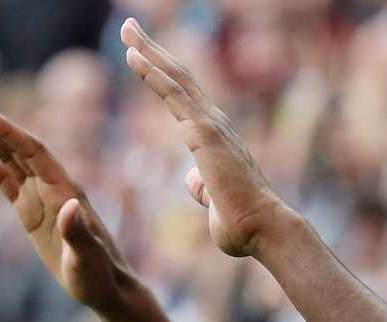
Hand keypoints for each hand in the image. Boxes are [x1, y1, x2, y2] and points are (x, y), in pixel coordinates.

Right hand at [0, 99, 134, 310]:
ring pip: (8, 159)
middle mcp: (52, 187)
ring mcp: (39, 197)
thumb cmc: (98, 275)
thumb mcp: (86, 257)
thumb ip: (77, 233)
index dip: (10, 133)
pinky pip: (4, 181)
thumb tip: (71, 206)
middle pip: (16, 148)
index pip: (34, 153)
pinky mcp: (29, 211)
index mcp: (64, 191)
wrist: (103, 287)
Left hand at [121, 18, 292, 257]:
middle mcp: (215, 122)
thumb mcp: (213, 198)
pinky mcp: (203, 132)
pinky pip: (172, 95)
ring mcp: (210, 124)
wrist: (260, 229)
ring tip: (126, 28)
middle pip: (179, 75)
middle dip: (153, 48)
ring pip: (174, 76)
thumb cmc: (240, 222)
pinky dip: (151, 72)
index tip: (141, 53)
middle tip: (129, 27)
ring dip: (148, 50)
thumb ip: (201, 184)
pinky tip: (132, 55)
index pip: (184, 95)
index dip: (163, 71)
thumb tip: (192, 178)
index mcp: (216, 136)